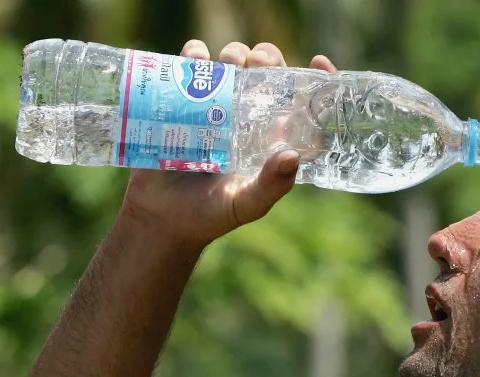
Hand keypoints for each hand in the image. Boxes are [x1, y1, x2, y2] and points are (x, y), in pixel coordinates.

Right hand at [122, 40, 337, 245]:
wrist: (162, 219)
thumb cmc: (212, 215)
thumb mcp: (247, 204)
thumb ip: (271, 185)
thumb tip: (291, 156)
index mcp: (270, 137)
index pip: (300, 102)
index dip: (315, 80)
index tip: (318, 61)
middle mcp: (246, 117)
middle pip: (265, 73)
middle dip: (267, 58)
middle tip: (259, 62)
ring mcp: (213, 106)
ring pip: (230, 64)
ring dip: (233, 54)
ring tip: (230, 62)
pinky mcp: (180, 102)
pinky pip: (188, 68)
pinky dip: (193, 54)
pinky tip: (197, 56)